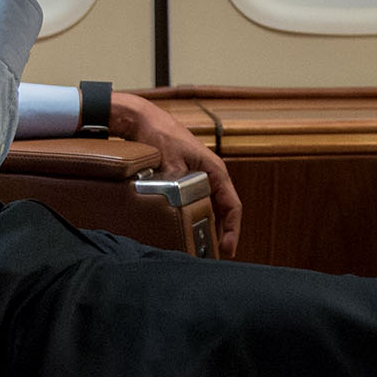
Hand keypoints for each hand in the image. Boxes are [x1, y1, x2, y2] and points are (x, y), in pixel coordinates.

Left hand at [111, 93, 243, 257]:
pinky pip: (196, 203)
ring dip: (206, 227)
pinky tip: (183, 230)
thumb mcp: (171, 163)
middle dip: (219, 234)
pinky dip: (194, 218)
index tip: (226, 249)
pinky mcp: (185, 180)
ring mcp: (198, 178)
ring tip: (199, 248)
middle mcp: (211, 176)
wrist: (143, 120)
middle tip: (211, 256)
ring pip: (209, 209)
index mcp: (215, 171)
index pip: (232, 206)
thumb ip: (179, 186)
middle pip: (222, 211)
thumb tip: (181, 209)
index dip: (232, 230)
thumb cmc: (161, 135)